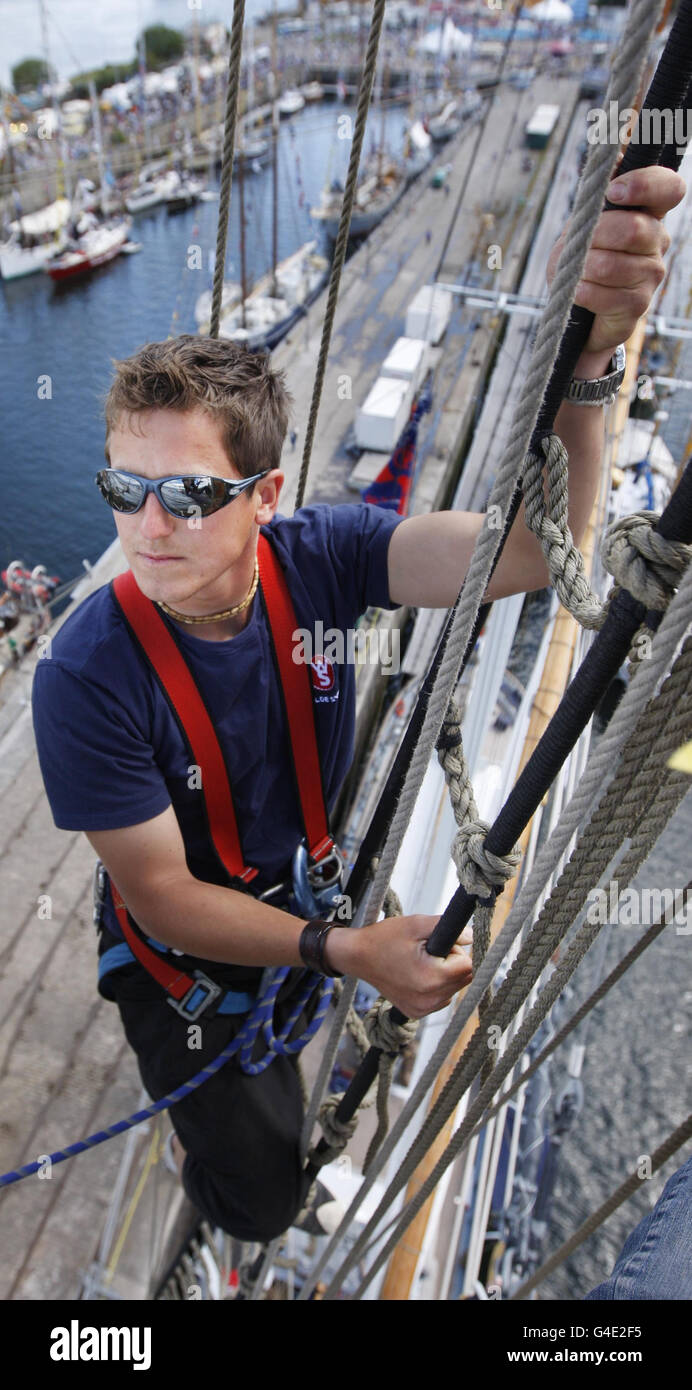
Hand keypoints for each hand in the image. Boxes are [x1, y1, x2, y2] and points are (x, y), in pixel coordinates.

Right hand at [327, 916, 472, 1018]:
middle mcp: (429, 999)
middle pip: (464, 979)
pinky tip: (418, 974)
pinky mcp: (417, 1013)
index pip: (469, 966)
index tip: (441, 944)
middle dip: (454, 962)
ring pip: (454, 989)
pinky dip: (436, 986)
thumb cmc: (384, 939)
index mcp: (431, 978)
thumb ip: (449, 929)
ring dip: (446, 975)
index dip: (458, 951)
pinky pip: (441, 998)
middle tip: (429, 951)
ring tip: (422, 962)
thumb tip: (472, 936)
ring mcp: (422, 1009)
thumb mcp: (417, 925)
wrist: (358, 957)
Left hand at [546, 165, 685, 367]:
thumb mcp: (583, 218)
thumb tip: (615, 151)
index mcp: (649, 213)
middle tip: (580, 244)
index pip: (670, 188)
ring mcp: (651, 274)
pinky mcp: (638, 304)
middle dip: (595, 236)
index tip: (612, 192)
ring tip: (577, 271)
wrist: (575, 304)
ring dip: (583, 268)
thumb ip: (599, 190)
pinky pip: (605, 295)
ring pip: (612, 265)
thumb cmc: (580, 256)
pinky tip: (578, 291)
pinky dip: (582, 292)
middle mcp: (657, 240)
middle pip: (633, 229)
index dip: (645, 185)